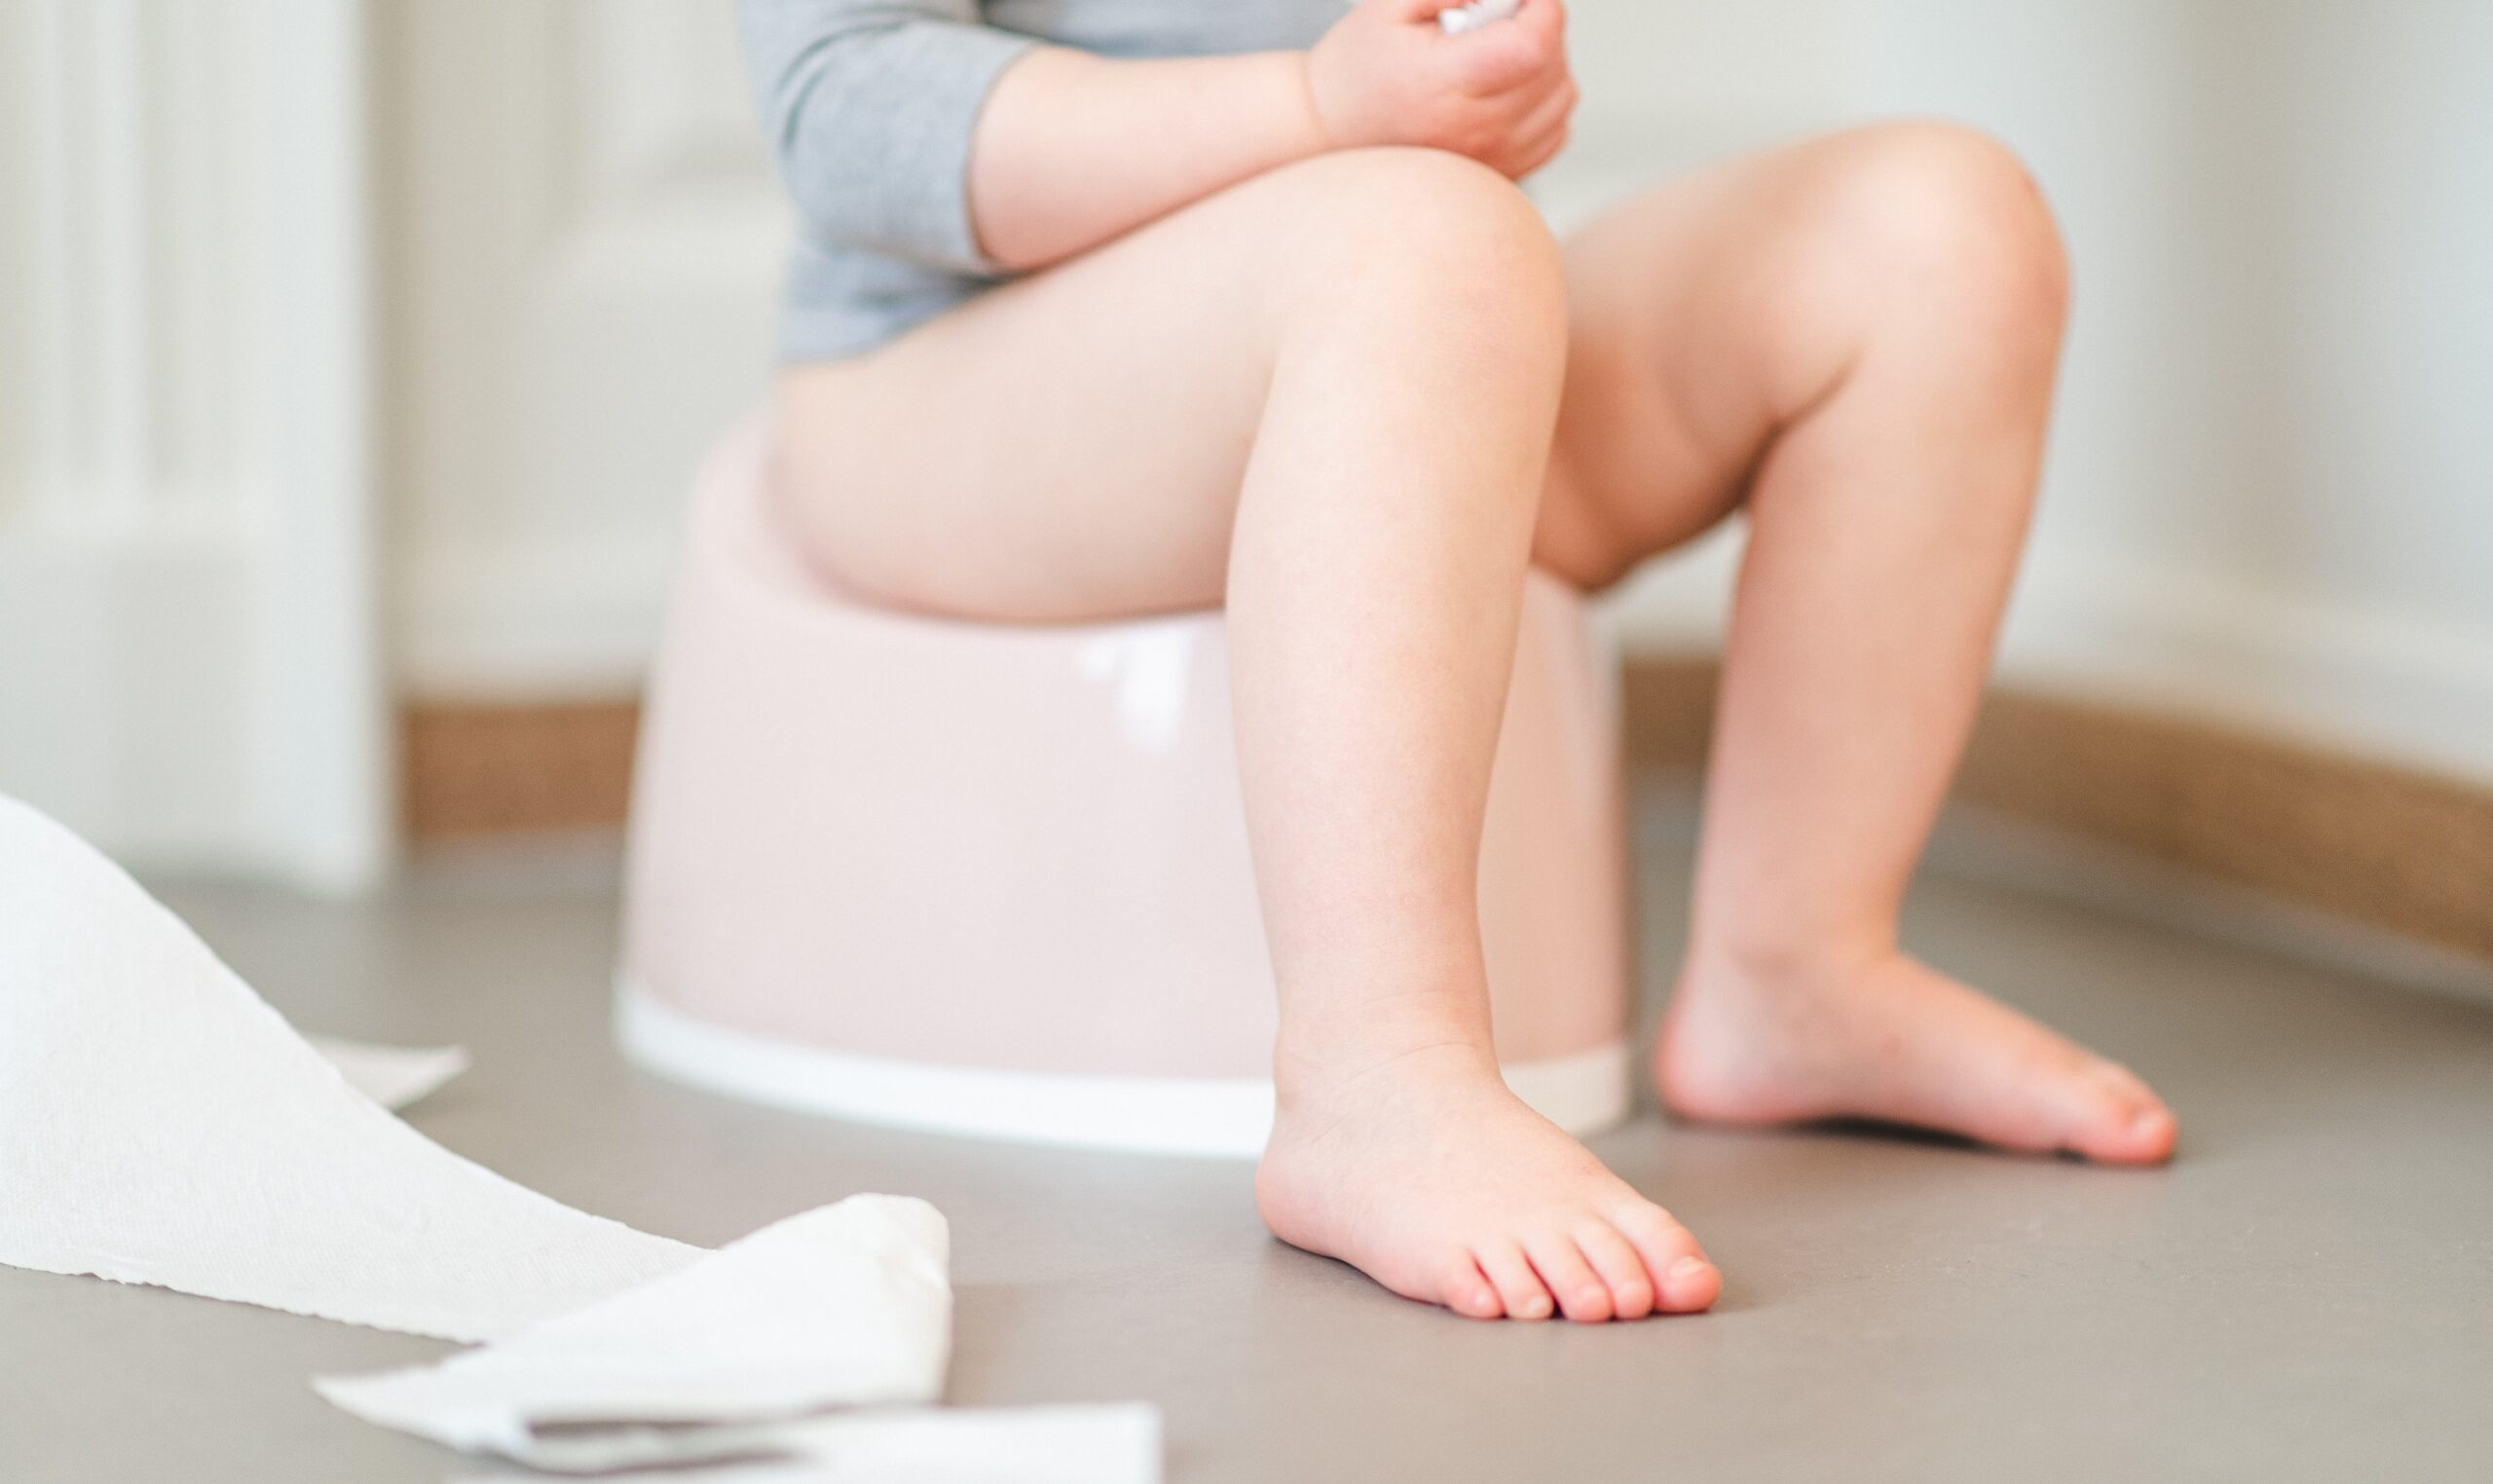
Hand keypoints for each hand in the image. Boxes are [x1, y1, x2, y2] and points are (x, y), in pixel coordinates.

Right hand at [1305, 0, 1575, 179]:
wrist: (1330, 132)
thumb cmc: (1358, 65)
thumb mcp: (1390, 3)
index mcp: (1441, 84)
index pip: (1531, 46)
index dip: (1543, 8)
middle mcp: (1472, 130)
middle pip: (1552, 70)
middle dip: (1540, 29)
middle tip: (1497, 20)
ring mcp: (1490, 159)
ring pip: (1562, 100)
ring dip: (1547, 64)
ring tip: (1498, 53)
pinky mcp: (1501, 174)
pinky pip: (1556, 131)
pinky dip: (1546, 101)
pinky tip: (1506, 86)